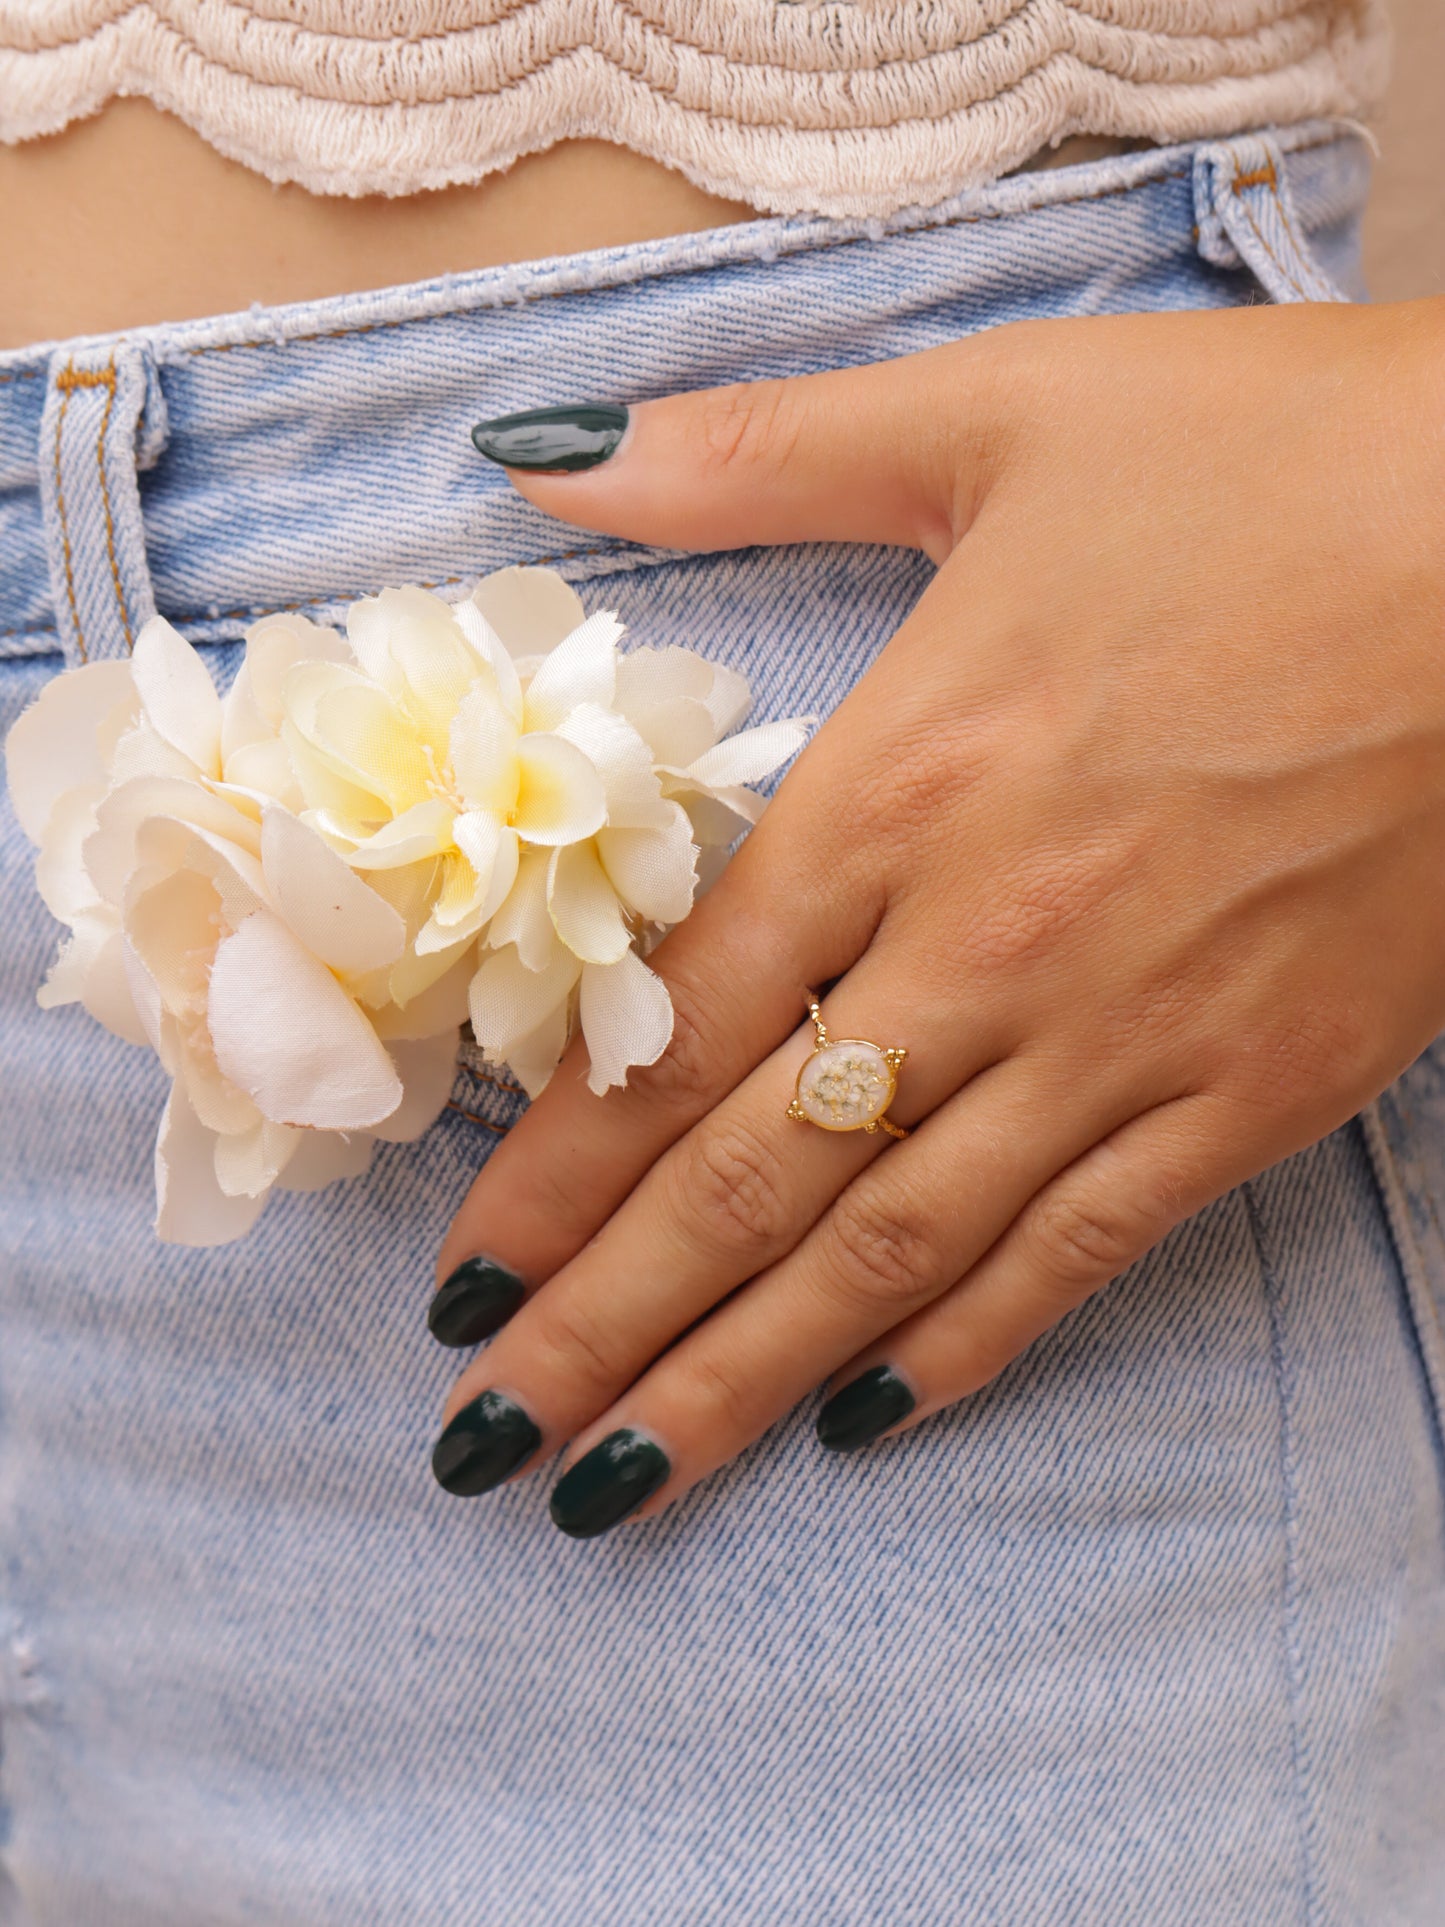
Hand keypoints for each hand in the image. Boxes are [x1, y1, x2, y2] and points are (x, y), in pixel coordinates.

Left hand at [430, 298, 1444, 1537]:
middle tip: (482, 1444)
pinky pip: (1081, 1249)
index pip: (675, 1029)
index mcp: (899, 784)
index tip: (460, 1284)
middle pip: (749, 1173)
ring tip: (620, 1481)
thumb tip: (537, 465)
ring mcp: (1127, 1033)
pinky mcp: (1260, 1088)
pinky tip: (869, 1416)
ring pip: (890, 1247)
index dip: (551, 1175)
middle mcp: (984, 941)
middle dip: (600, 1323)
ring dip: (739, 1374)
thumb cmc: (1272, 458)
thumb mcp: (989, 413)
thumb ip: (750, 454)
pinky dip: (966, 1343)